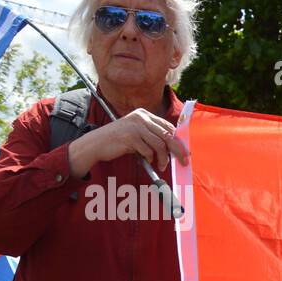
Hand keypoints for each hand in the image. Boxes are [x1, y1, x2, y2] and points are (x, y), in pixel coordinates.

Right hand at [67, 108, 189, 176]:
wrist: (96, 143)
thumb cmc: (119, 141)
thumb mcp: (137, 133)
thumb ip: (152, 135)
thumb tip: (174, 147)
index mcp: (144, 114)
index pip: (168, 127)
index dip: (178, 140)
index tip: (185, 152)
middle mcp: (141, 118)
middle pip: (168, 135)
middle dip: (178, 150)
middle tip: (183, 161)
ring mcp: (135, 126)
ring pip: (160, 145)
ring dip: (163, 158)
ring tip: (161, 166)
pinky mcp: (130, 137)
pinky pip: (148, 151)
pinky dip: (150, 158)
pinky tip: (147, 160)